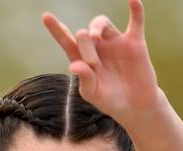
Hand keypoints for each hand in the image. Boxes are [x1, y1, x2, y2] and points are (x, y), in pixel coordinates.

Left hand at [42, 0, 159, 123]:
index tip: (46, 16)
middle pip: (85, 34)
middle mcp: (97, 48)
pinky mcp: (135, 43)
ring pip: (102, 23)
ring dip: (96, 26)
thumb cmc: (110, 101)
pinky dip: (136, 10)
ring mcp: (115, 43)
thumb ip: (84, 80)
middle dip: (84, 44)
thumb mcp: (94, 94)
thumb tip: (74, 65)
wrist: (135, 106)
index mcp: (83, 60)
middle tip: (91, 61)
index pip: (67, 42)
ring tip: (94, 37)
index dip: (57, 30)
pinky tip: (133, 0)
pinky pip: (135, 22)